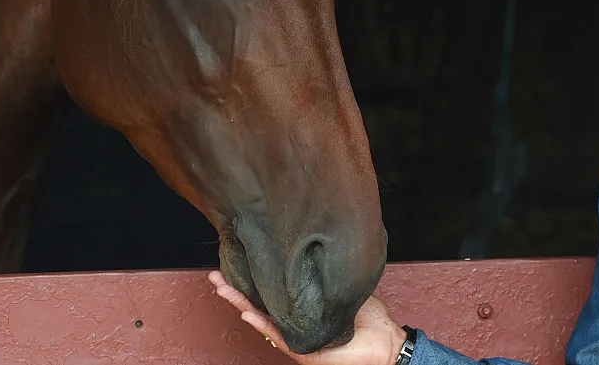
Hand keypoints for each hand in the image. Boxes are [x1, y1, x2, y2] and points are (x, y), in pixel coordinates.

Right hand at [208, 271, 407, 364]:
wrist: (384, 340)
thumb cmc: (367, 317)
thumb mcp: (342, 285)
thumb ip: (324, 272)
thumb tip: (314, 247)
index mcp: (300, 307)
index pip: (271, 292)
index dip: (252, 278)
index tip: (236, 260)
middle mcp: (293, 321)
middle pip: (258, 304)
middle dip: (235, 289)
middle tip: (214, 274)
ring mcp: (295, 337)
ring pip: (261, 319)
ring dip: (239, 302)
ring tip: (221, 288)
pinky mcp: (302, 351)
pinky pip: (277, 335)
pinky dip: (261, 323)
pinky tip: (245, 311)